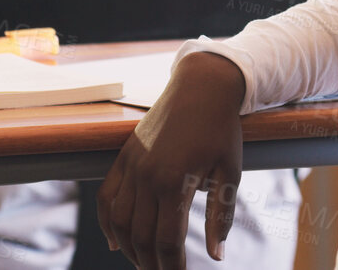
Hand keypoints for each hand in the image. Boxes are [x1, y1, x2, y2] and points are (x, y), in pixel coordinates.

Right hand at [98, 52, 248, 268]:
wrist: (202, 86)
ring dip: (130, 249)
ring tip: (146, 263)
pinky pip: (107, 198)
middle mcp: (146, 177)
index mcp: (174, 182)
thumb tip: (217, 256)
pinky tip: (118, 242)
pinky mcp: (124, 157)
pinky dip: (108, 224)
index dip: (173, 267)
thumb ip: (220, 217)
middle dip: (152, 264)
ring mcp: (131, 166)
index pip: (168, 241)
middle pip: (141, 237)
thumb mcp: (230, 172)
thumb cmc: (221, 128)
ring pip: (119, 222)